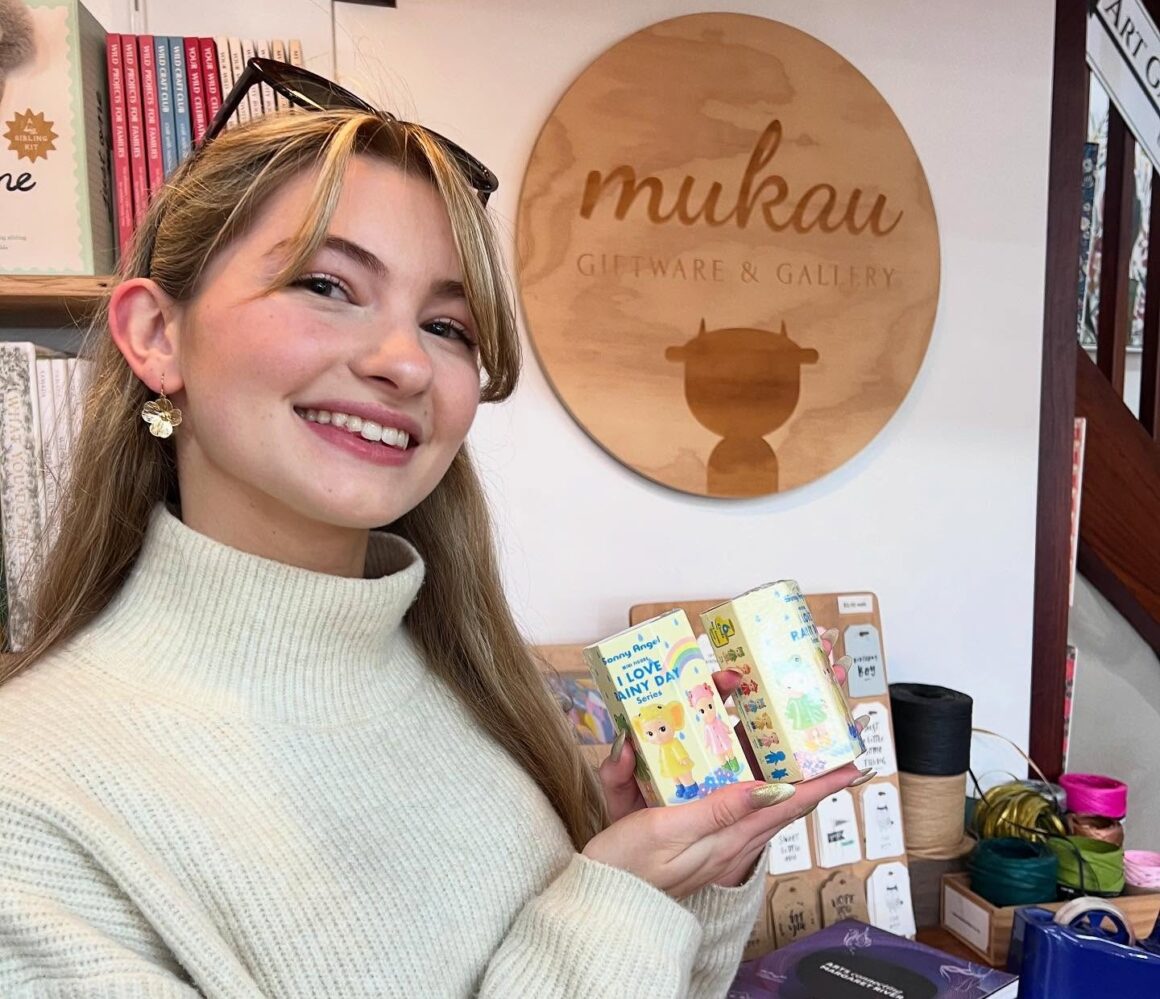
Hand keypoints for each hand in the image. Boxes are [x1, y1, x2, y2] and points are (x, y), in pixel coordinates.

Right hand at [584, 763, 865, 897]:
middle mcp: (728, 839)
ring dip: (772, 770)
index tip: (853, 763)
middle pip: (780, 800)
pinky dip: (736, 780)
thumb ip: (719, 808)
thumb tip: (774, 788)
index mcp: (729, 837)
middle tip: (823, 741)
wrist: (600, 906)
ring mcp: (711, 839)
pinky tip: (727, 764)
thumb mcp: (666, 829)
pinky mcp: (691, 837)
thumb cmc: (627, 869)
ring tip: (786, 745)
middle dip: (805, 770)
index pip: (789, 805)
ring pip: (754, 798)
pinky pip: (725, 802)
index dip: (822, 783)